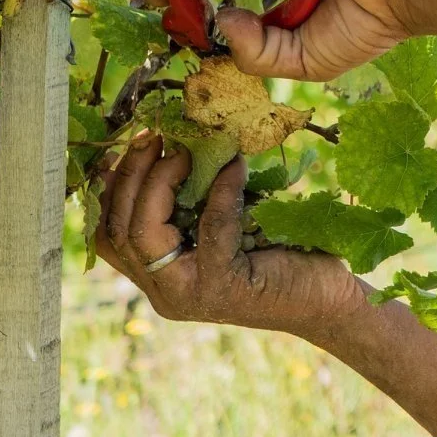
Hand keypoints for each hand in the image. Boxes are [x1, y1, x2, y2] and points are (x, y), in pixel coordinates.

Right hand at [94, 131, 363, 336]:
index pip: (110, 235)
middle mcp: (166, 292)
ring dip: (157, 183)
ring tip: (181, 148)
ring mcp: (189, 295)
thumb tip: (185, 140)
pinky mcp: (223, 287)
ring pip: (142, 235)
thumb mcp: (229, 226)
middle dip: (131, 177)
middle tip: (154, 137)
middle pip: (118, 232)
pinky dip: (220, 194)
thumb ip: (199, 201)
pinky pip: (209, 231)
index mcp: (161, 277)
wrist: (326, 300)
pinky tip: (235, 167)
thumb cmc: (281, 256)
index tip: (137, 145)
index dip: (114, 188)